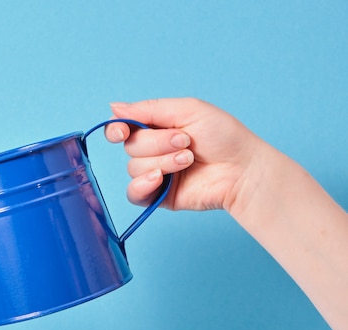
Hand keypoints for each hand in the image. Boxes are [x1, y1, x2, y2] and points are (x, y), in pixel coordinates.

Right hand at [105, 98, 264, 212]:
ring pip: (134, 167)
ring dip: (163, 162)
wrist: (242, 169)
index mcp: (155, 126)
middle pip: (130, 146)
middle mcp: (151, 150)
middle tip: (186, 142)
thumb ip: (148, 109)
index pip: (121, 128)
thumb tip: (113, 107)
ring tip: (189, 159)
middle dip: (157, 143)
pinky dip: (143, 184)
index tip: (122, 131)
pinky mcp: (157, 195)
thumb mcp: (187, 109)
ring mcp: (154, 173)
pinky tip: (160, 179)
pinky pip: (133, 193)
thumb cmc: (223, 136)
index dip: (116, 129)